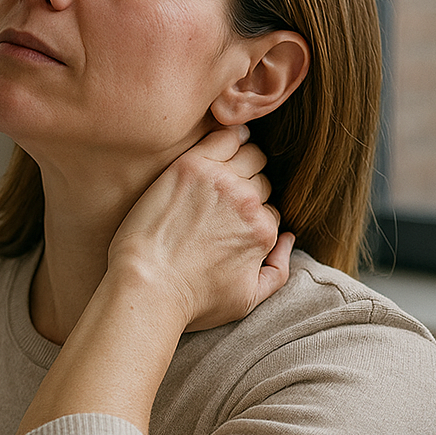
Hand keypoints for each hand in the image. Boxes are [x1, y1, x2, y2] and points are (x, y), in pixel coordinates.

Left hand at [108, 125, 293, 331]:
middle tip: (223, 197)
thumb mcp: (246, 301)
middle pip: (262, 180)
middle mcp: (248, 203)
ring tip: (225, 168)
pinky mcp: (190, 166)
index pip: (270, 210)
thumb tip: (289, 238)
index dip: (252, 216)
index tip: (230, 221)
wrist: (146, 287)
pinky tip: (228, 137)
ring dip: (242, 160)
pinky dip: (231, 133)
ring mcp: (220, 181)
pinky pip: (224, 136)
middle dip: (250, 187)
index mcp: (263, 232)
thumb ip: (279, 271)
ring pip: (250, 154)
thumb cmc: (191, 301)